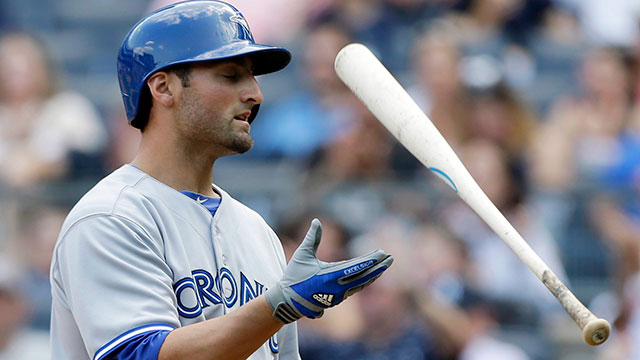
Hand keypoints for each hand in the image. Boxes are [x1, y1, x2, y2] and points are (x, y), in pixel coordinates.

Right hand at [265, 219, 392, 322]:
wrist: (288, 302)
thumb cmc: (294, 277)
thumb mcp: (302, 255)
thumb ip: (311, 238)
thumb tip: (317, 220)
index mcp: (328, 277)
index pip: (354, 268)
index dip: (369, 261)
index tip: (381, 253)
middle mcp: (337, 288)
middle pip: (363, 277)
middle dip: (378, 267)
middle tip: (390, 257)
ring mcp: (339, 295)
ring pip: (362, 284)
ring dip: (374, 274)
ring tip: (385, 264)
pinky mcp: (338, 298)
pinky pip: (357, 288)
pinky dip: (366, 280)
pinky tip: (373, 274)